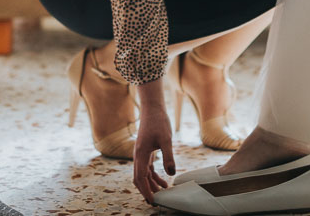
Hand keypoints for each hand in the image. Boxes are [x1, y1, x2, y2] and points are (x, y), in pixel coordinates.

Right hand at [133, 86, 175, 204]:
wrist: (153, 108)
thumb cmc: (159, 121)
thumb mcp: (166, 139)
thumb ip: (168, 156)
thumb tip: (171, 173)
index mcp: (141, 154)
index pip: (140, 178)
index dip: (146, 191)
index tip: (153, 201)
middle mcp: (138, 156)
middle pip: (139, 178)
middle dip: (147, 190)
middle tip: (157, 202)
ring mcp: (141, 154)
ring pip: (144, 174)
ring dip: (151, 184)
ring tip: (163, 193)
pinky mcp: (146, 151)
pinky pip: (148, 168)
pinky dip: (154, 176)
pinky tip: (164, 180)